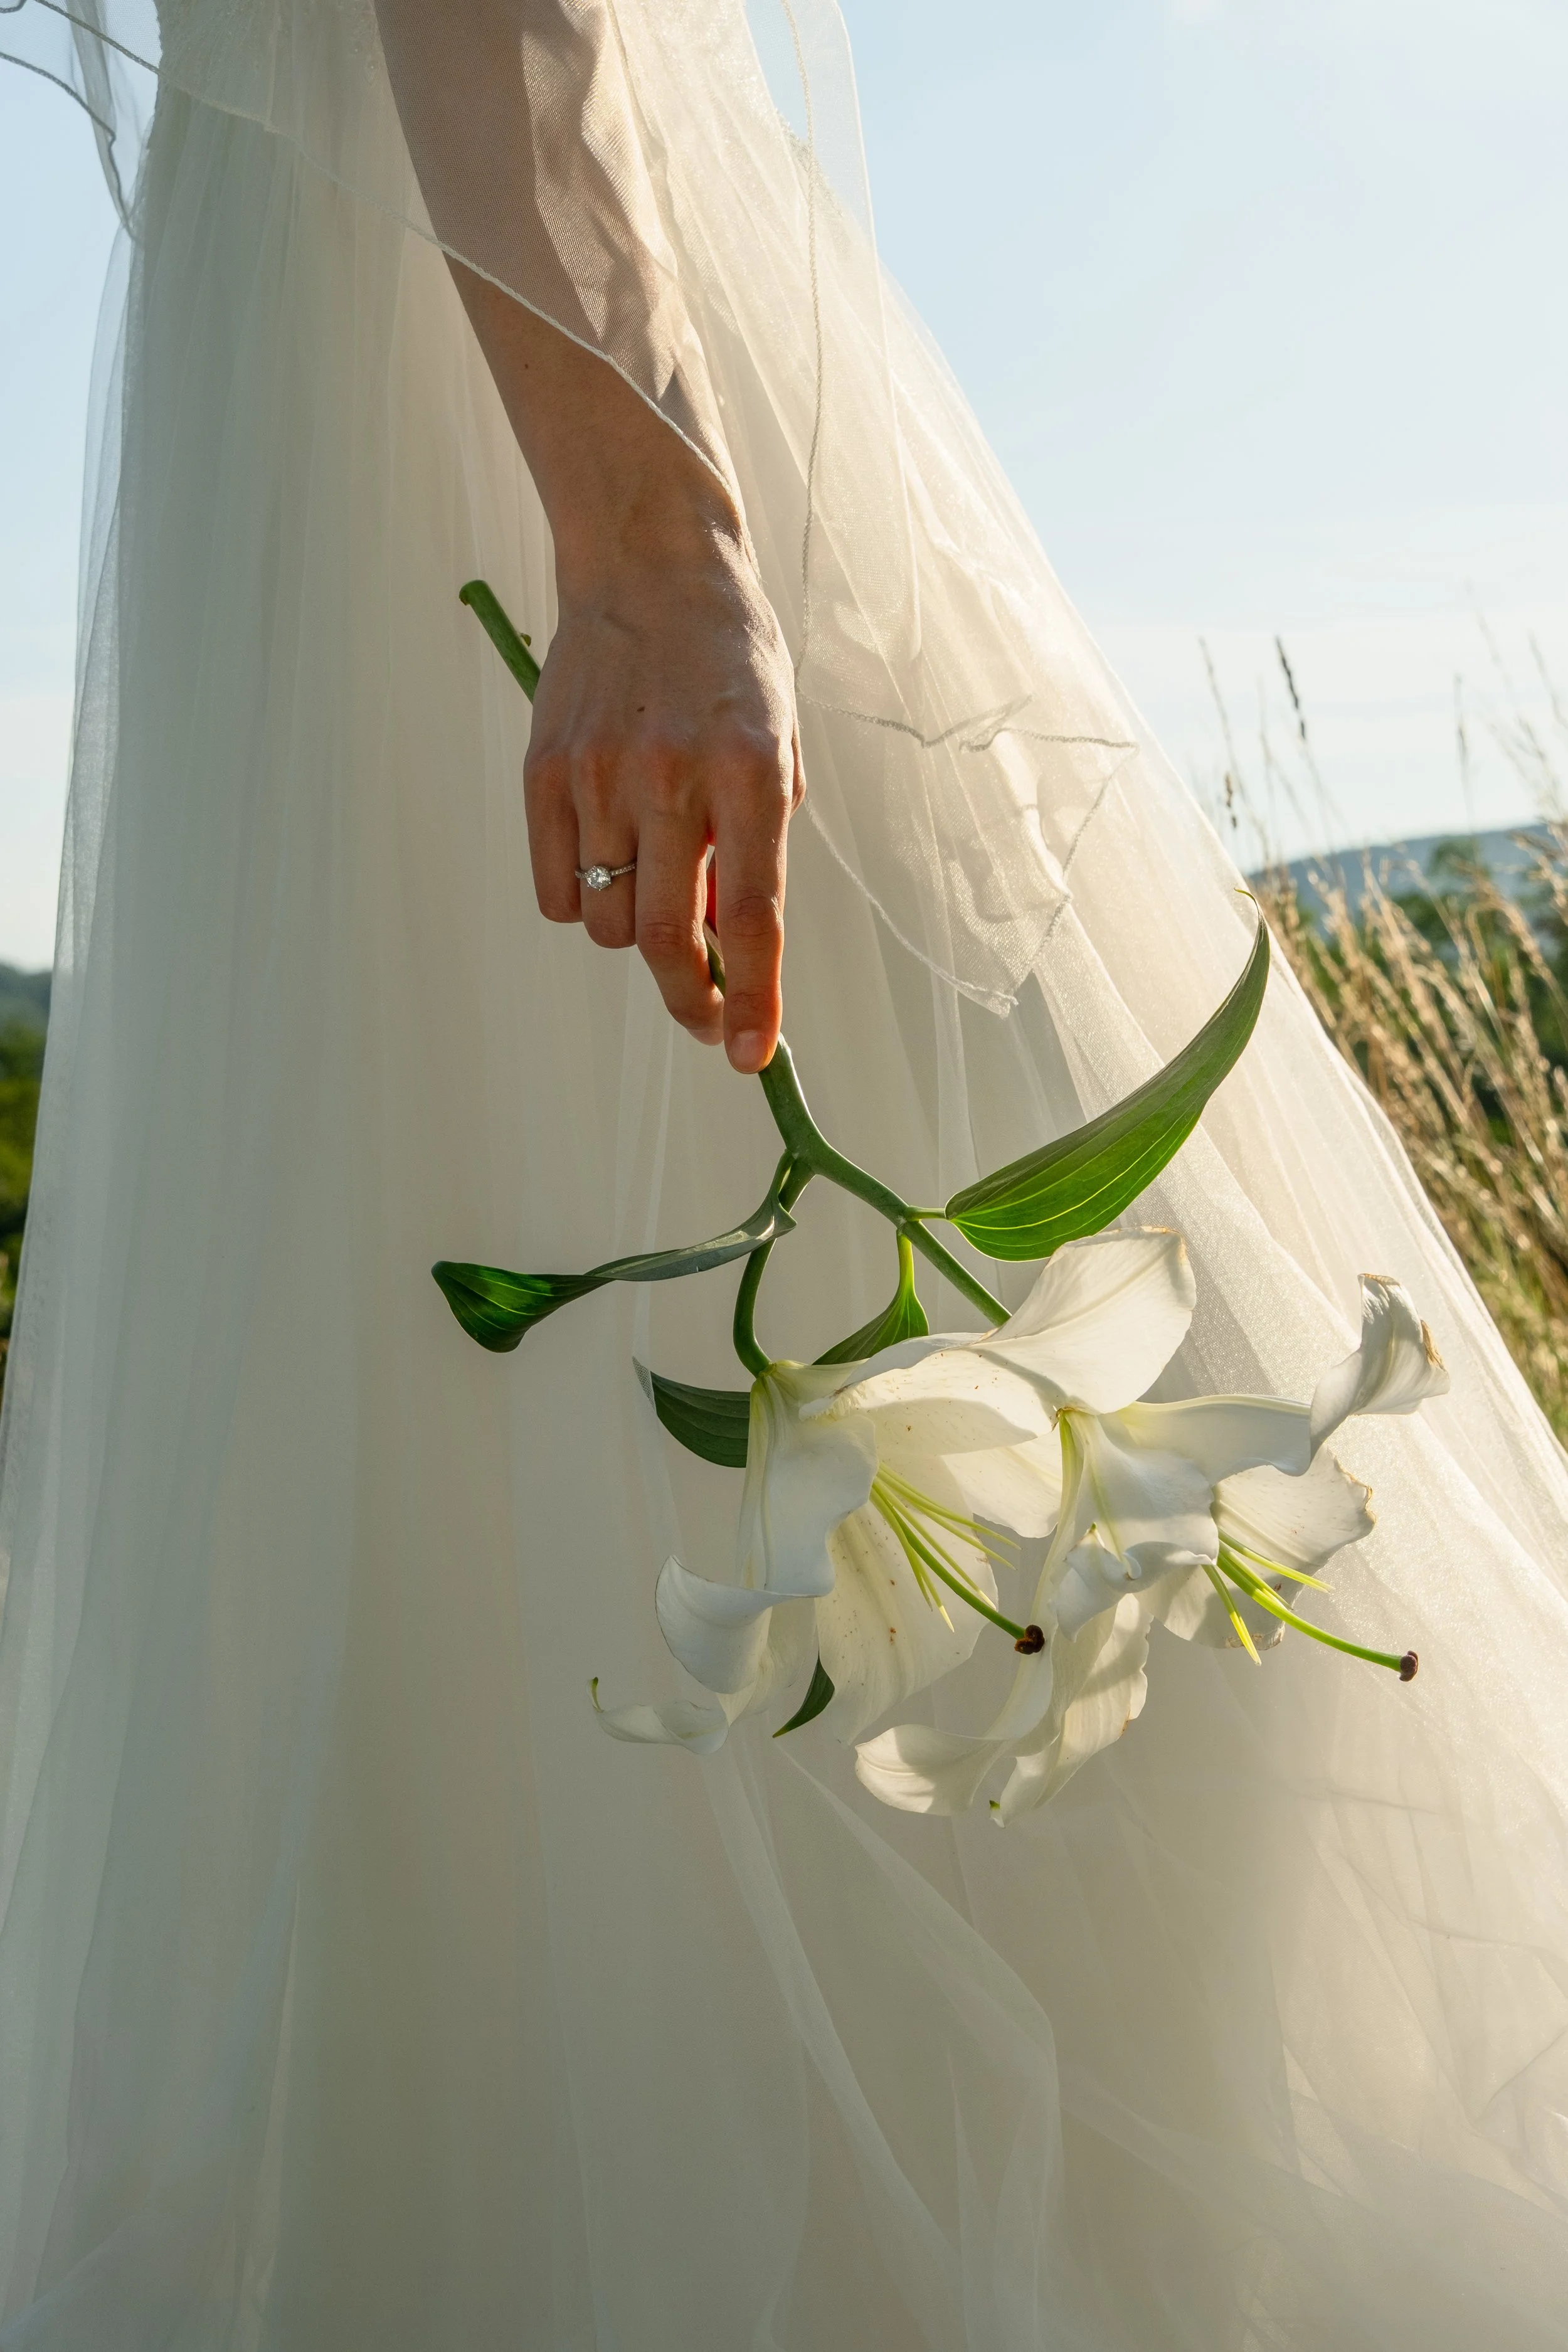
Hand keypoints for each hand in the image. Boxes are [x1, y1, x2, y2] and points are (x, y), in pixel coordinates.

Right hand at [448, 263, 802, 1073]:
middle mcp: (670, 777)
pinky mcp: (542, 773)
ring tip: (654, 883)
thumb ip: (758, 839)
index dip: (752, 1000)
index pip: (751, 915)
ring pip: (604, 922)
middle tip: (704, 1015)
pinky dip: (578, 898)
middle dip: (688, 997)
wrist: (648, 560)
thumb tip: (725, 940)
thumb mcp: (776, 740)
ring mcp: (597, 775)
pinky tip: (605, 857)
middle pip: (663, 940)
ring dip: (632, 933)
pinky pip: (553, 888)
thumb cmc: (728, 660)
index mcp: (748, 769)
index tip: (750, 1056)